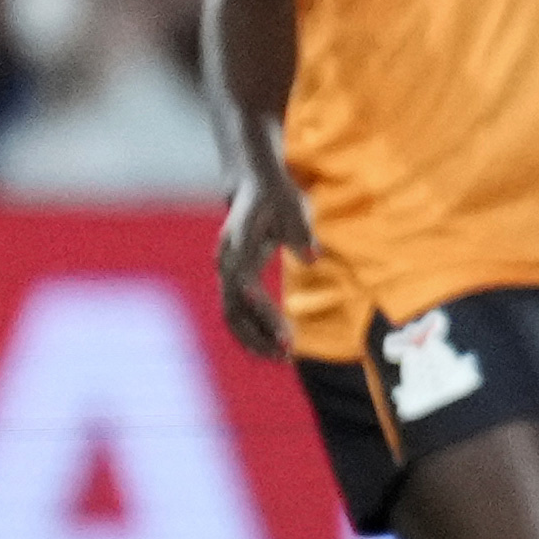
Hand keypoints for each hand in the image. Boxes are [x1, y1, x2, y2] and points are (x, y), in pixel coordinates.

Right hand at [213, 165, 317, 360]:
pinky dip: (253, 329)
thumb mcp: (292, 206)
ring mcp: (226, 271)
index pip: (246, 290)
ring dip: (255, 338)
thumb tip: (312, 258)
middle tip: (288, 356)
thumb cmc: (276, 193)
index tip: (286, 337)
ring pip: (232, 315)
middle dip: (258, 337)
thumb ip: (301, 231)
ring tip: (284, 357)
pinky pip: (237, 311)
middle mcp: (226, 262)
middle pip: (233, 311)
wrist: (255, 181)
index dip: (264, 315)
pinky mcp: (233, 276)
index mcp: (237, 247)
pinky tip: (274, 343)